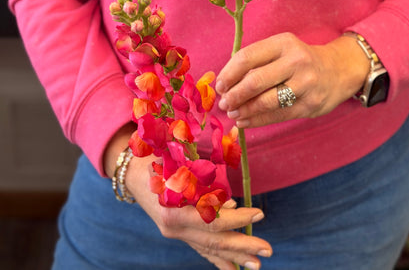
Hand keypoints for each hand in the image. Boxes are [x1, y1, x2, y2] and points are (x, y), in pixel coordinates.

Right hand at [127, 154, 271, 269]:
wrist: (132, 173)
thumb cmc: (157, 159)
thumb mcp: (178, 161)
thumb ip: (203, 172)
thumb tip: (231, 174)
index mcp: (174, 209)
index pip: (212, 220)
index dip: (237, 218)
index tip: (258, 213)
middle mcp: (174, 227)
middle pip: (213, 240)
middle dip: (242, 246)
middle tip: (267, 250)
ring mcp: (175, 234)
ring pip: (208, 249)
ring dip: (234, 257)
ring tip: (256, 265)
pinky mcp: (177, 234)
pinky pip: (200, 249)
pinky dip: (217, 258)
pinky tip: (233, 267)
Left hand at [216, 33, 369, 127]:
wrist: (338, 71)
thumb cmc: (299, 60)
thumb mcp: (281, 49)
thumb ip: (256, 61)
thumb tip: (224, 82)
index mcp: (284, 43)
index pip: (247, 57)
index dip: (228, 73)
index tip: (219, 85)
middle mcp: (296, 61)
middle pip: (255, 81)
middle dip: (234, 95)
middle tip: (223, 103)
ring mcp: (305, 84)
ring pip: (265, 102)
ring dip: (243, 110)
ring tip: (233, 113)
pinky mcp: (310, 105)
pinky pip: (277, 116)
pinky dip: (256, 121)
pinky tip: (244, 121)